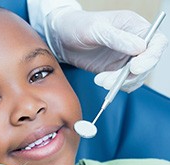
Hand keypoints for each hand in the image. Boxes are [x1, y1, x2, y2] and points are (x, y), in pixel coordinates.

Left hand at [45, 8, 167, 91]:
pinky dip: (116, 86)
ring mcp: (125, 57)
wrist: (61, 38)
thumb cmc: (77, 25)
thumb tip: (140, 47)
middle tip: (110, 80)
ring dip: (121, 82)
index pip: (156, 42)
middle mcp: (133, 42)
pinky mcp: (115, 69)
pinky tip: (102, 81)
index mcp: (133, 26)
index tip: (135, 68)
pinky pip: (124, 82)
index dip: (151, 57)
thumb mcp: (95, 29)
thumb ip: (116, 38)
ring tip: (100, 80)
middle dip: (131, 75)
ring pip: (136, 76)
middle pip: (148, 63)